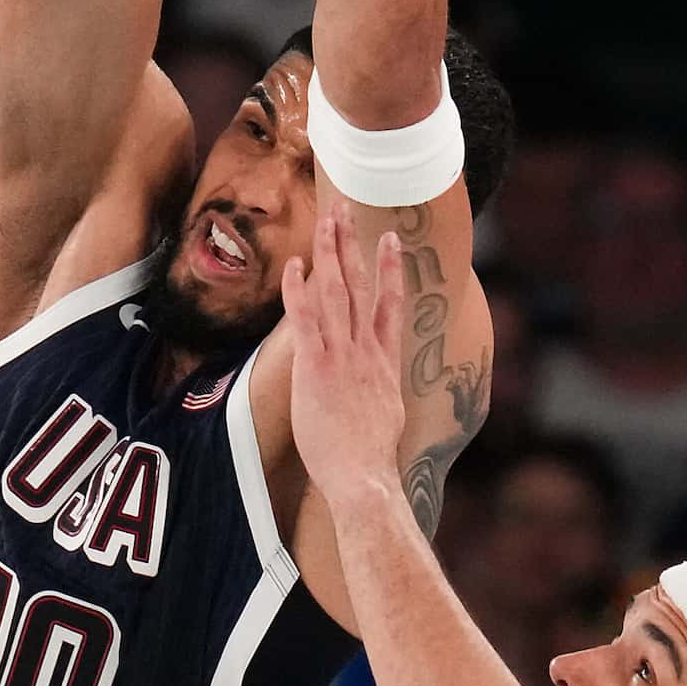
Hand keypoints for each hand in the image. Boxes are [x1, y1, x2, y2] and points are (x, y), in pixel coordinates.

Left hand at [280, 200, 411, 513]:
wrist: (363, 475)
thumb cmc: (371, 456)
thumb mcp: (387, 413)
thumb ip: (380, 389)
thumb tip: (378, 385)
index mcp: (385, 360)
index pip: (389, 303)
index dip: (389, 269)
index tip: (390, 240)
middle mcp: (366, 350)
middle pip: (360, 285)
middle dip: (353, 244)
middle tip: (347, 210)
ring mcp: (342, 355)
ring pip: (337, 291)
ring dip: (331, 252)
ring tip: (327, 219)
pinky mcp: (318, 366)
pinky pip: (306, 319)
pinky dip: (300, 290)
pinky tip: (296, 265)